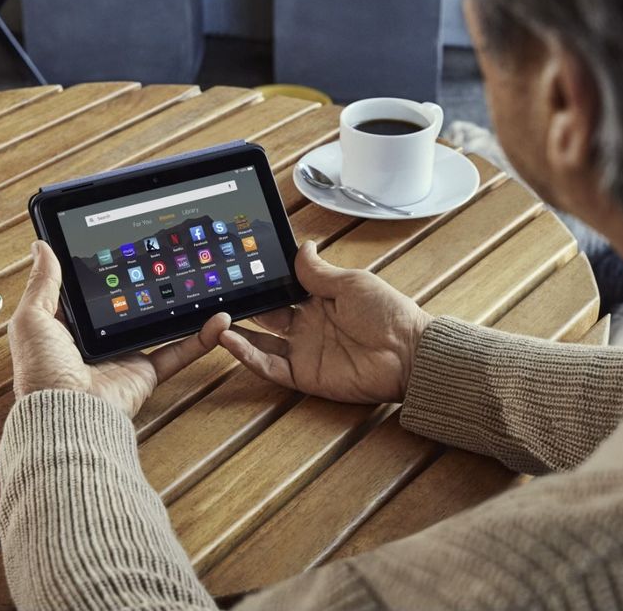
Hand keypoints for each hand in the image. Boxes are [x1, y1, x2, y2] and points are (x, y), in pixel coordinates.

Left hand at [8, 241, 229, 417]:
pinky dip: (202, 337)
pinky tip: (219, 318)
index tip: (123, 246)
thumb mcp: (33, 318)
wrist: (67, 414)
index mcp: (69, 326)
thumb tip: (42, 246)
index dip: (106, 269)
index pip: (91, 291)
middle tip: (170, 258)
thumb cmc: (42, 371)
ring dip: (181, 305)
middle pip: (129, 304)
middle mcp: (98, 340)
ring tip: (200, 282)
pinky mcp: (146, 372)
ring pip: (160, 324)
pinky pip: (179, 351)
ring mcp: (125, 355)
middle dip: (149, 284)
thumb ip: (44, 283)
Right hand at [217, 240, 432, 403]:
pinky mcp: (304, 375)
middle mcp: (307, 326)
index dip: (261, 282)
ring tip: (214, 319)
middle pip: (266, 316)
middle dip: (243, 306)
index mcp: (319, 300)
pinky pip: (270, 367)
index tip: (237, 270)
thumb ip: (319, 271)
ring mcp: (304, 352)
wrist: (408, 352)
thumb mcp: (351, 282)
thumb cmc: (388, 313)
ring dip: (236, 332)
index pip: (281, 290)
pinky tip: (230, 341)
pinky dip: (248, 355)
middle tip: (216, 296)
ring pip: (260, 343)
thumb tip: (302, 246)